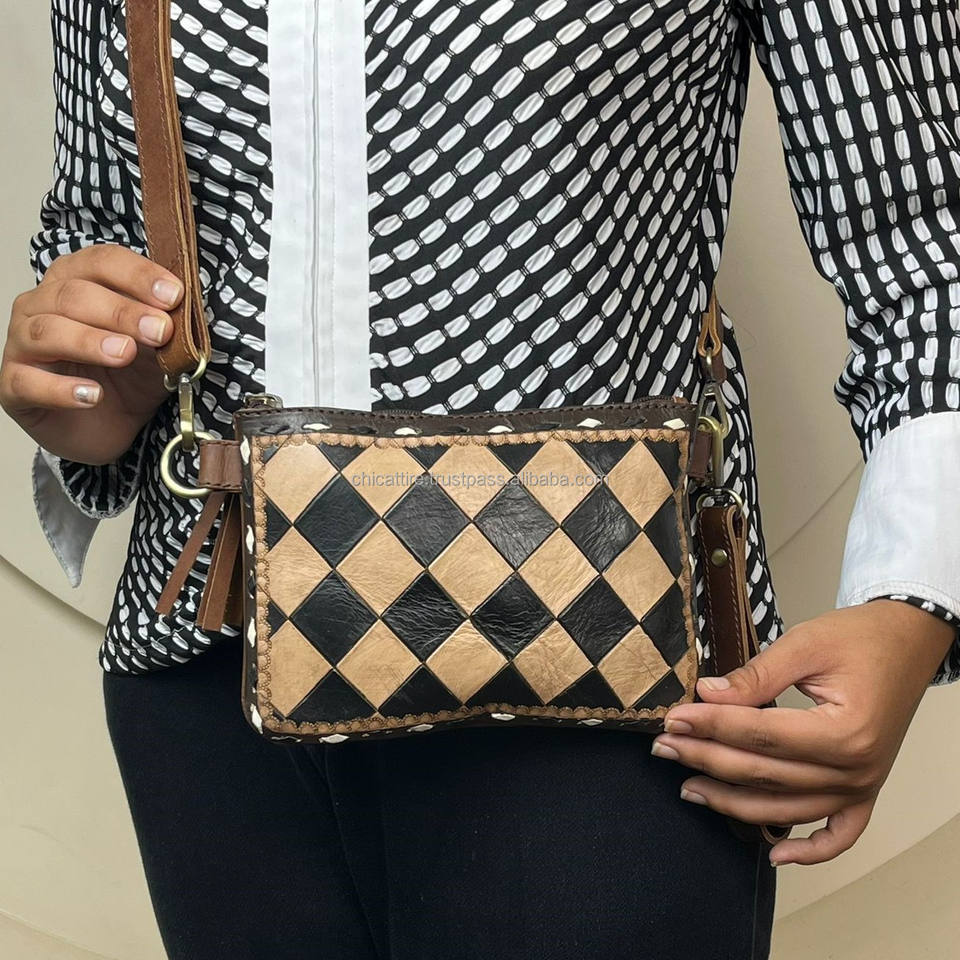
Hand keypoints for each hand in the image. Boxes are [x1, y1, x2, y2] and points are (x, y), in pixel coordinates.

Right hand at [1, 244, 180, 464]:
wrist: (111, 427)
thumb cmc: (126, 377)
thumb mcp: (156, 349)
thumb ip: (166, 329)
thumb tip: (187, 315)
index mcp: (75, 282)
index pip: (101, 262)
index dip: (137, 275)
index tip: (173, 295)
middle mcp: (41, 306)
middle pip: (74, 294)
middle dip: (121, 311)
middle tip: (159, 330)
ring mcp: (23, 345)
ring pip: (47, 331)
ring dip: (89, 341)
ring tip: (124, 353)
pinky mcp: (14, 386)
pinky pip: (27, 381)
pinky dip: (60, 389)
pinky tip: (92, 395)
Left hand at [653, 600, 955, 864]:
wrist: (909, 642)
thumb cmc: (858, 638)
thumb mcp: (804, 644)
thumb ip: (755, 676)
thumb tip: (705, 695)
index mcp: (844, 731)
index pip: (759, 735)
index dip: (710, 726)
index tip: (672, 719)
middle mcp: (855, 769)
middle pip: (764, 774)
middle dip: (706, 759)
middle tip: (663, 748)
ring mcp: (863, 786)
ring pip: (786, 808)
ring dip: (733, 804)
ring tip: (688, 788)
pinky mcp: (866, 790)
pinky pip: (838, 835)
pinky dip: (809, 851)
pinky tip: (774, 855)